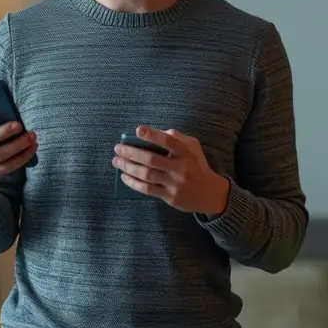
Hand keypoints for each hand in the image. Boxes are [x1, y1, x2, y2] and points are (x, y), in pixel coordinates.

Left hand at [113, 125, 229, 215]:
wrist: (210, 193)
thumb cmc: (197, 165)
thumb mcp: (193, 146)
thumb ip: (176, 138)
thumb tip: (155, 132)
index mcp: (186, 152)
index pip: (168, 142)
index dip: (152, 135)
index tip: (138, 130)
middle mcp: (180, 167)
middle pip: (151, 160)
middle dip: (131, 153)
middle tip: (118, 148)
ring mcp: (174, 183)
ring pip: (147, 175)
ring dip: (129, 167)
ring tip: (117, 161)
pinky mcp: (170, 196)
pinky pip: (148, 189)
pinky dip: (134, 183)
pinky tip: (124, 177)